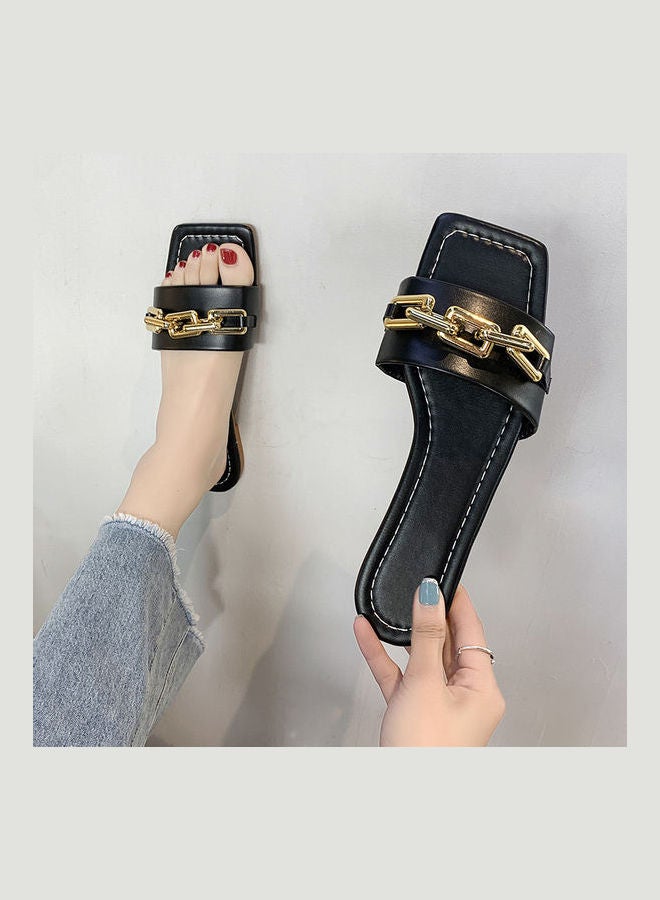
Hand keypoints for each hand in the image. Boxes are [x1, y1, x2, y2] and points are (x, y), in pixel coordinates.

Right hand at [354, 580, 504, 745]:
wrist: (404, 796)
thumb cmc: (427, 751)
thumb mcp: (426, 682)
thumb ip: (426, 636)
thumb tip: (432, 597)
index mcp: (482, 688)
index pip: (472, 632)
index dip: (458, 602)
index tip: (446, 578)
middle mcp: (464, 695)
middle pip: (448, 643)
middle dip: (429, 615)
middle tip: (417, 587)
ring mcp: (438, 704)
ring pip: (421, 659)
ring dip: (402, 635)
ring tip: (389, 607)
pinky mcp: (413, 713)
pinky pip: (399, 676)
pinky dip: (384, 657)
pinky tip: (367, 634)